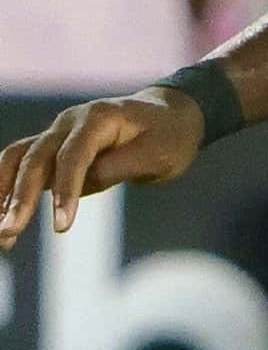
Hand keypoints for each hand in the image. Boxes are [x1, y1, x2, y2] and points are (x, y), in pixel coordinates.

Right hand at [0, 88, 204, 248]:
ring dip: (3, 193)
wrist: (169, 115)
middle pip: (36, 158)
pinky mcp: (53, 148)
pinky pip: (21, 165)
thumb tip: (80, 185)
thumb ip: (119, 167)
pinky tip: (1, 216)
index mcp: (99, 118)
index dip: (64, 191)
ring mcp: (57, 132)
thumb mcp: (159, 154)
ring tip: (1, 233)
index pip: (73, 156)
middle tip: (8, 232)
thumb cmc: (168, 137)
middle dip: (20, 197)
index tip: (61, 227)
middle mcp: (69, 121)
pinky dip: (6, 188)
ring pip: (17, 159)